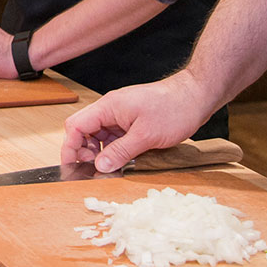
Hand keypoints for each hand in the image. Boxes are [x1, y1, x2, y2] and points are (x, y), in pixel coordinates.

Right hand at [60, 70, 213, 171]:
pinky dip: (115, 149)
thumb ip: (120, 152)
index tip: (72, 165)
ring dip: (101, 152)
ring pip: (100, 135)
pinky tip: (123, 160)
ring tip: (110, 167)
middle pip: (84, 130)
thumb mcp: (146, 136)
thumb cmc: (173, 109)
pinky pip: (115, 136)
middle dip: (84, 151)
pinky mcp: (132, 120)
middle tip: (94, 170)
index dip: (70, 147)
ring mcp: (121, 114)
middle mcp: (110, 109)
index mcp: (108, 107)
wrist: (196, 96)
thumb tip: (100, 166)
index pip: (76, 126)